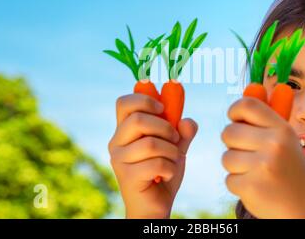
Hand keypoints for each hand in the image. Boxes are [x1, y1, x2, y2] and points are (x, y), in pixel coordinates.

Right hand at [109, 93, 197, 218]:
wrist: (155, 206)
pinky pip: (156, 163)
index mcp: (124, 130)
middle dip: (165, 127)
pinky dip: (170, 168)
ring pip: (150, 143)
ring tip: (173, 160)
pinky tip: (167, 176)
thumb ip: (183, 132)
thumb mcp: (176, 147)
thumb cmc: (162, 173)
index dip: (144, 99)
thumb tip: (187, 121)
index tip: (163, 108)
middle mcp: (116, 142)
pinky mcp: (127, 177)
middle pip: (138, 119)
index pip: (124, 103)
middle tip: (175, 138)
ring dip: (171, 151)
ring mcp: (119, 160)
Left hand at [221, 97, 304, 217]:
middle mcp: (273, 144)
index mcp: (282, 130)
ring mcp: (262, 167)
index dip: (235, 110)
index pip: (246, 105)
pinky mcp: (251, 187)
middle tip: (248, 152)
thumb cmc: (292, 172)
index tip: (235, 118)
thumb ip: (268, 117)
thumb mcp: (288, 141)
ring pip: (226, 157)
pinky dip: (239, 184)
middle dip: (233, 143)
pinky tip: (256, 187)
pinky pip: (229, 178)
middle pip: (228, 132)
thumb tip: (253, 86)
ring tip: (256, 173)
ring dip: (236, 166)